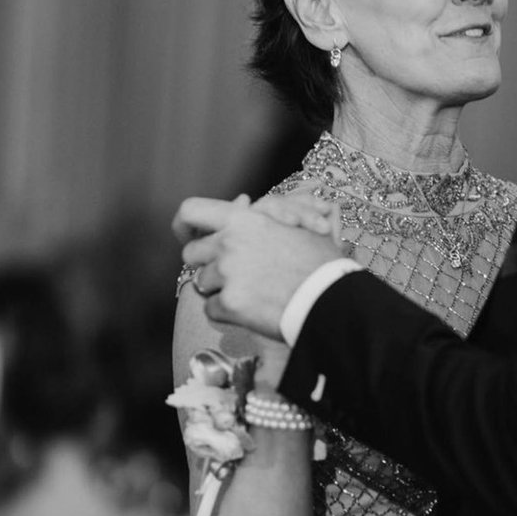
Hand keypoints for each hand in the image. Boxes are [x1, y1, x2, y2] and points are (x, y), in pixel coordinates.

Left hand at [176, 197, 343, 338]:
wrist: (331, 299)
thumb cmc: (321, 262)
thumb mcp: (299, 225)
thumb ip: (267, 212)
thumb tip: (244, 202)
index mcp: (244, 220)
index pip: (191, 211)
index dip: (185, 225)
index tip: (188, 237)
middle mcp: (228, 243)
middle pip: (192, 254)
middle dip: (208, 264)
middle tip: (233, 275)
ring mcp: (227, 274)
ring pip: (202, 283)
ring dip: (221, 289)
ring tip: (252, 294)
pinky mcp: (230, 303)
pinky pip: (211, 309)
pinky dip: (227, 313)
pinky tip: (252, 311)